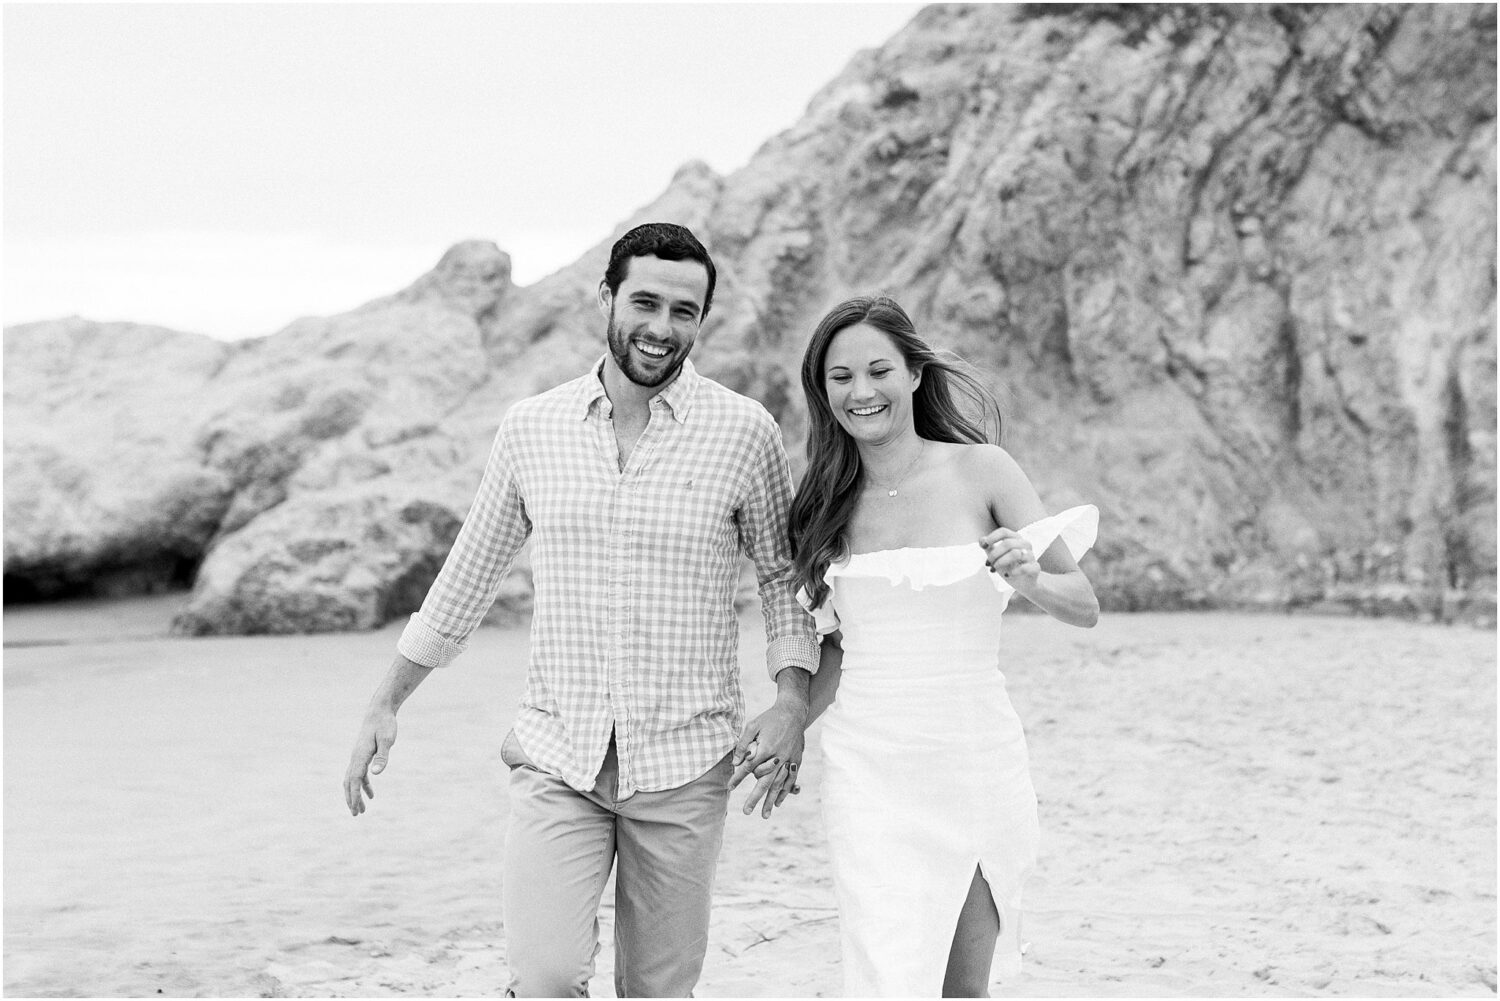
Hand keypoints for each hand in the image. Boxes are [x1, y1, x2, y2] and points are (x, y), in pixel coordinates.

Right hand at [343, 708, 396, 816]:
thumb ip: (382, 756)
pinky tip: (371, 794)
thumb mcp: (387, 740)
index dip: (354, 795)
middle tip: (356, 814)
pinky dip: (363, 786)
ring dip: (356, 795)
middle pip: (349, 783)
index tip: (355, 809)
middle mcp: (355, 757)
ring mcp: (357, 756)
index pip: (354, 779)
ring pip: (352, 780)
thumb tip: (376, 774)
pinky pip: (359, 774)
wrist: (379, 711)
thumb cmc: (385, 724)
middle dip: (351, 799)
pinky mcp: (363, 755)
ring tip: (361, 810)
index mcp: (360, 755)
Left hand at [731, 699, 805, 818]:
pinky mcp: (796, 760)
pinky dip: (785, 792)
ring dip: (771, 800)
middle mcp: (778, 757)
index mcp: (766, 748)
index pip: (748, 768)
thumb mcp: (753, 726)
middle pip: (765, 782)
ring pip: (779, 784)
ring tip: (764, 814)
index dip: (738, 778)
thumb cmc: (770, 718)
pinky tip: (778, 802)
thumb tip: (735, 762)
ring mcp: (789, 760)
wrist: (793, 712)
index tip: (729, 787)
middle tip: (747, 812)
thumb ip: (743, 744)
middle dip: (755, 798)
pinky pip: (791, 779)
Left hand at [979, 527, 1039, 587]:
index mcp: (1015, 538)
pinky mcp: (1035, 568)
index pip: (1003, 532)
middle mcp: (1025, 544)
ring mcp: (1031, 556)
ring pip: (1015, 554)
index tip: (984, 546)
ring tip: (995, 569)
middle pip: (1007, 543)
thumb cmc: (1009, 567)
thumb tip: (981, 540)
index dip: (992, 538)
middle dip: (994, 554)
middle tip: (988, 564)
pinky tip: (1007, 575)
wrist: (1023, 584)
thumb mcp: (996, 557)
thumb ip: (989, 548)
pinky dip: (1012, 572)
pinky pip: (1023, 568)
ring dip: (1001, 562)